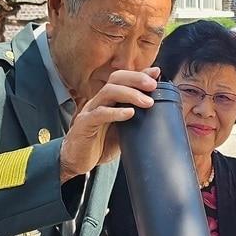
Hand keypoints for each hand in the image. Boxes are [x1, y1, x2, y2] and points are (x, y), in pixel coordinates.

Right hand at [59, 67, 159, 181]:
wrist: (77, 161)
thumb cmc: (99, 145)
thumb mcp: (123, 131)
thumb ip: (135, 121)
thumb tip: (158, 116)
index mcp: (108, 100)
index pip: (123, 79)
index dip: (139, 74)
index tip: (156, 74)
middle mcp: (99, 101)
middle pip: (115, 79)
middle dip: (136, 79)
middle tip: (153, 86)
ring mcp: (90, 111)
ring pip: (108, 92)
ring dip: (130, 94)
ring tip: (147, 102)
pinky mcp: (84, 124)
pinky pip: (99, 113)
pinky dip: (115, 112)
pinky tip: (129, 113)